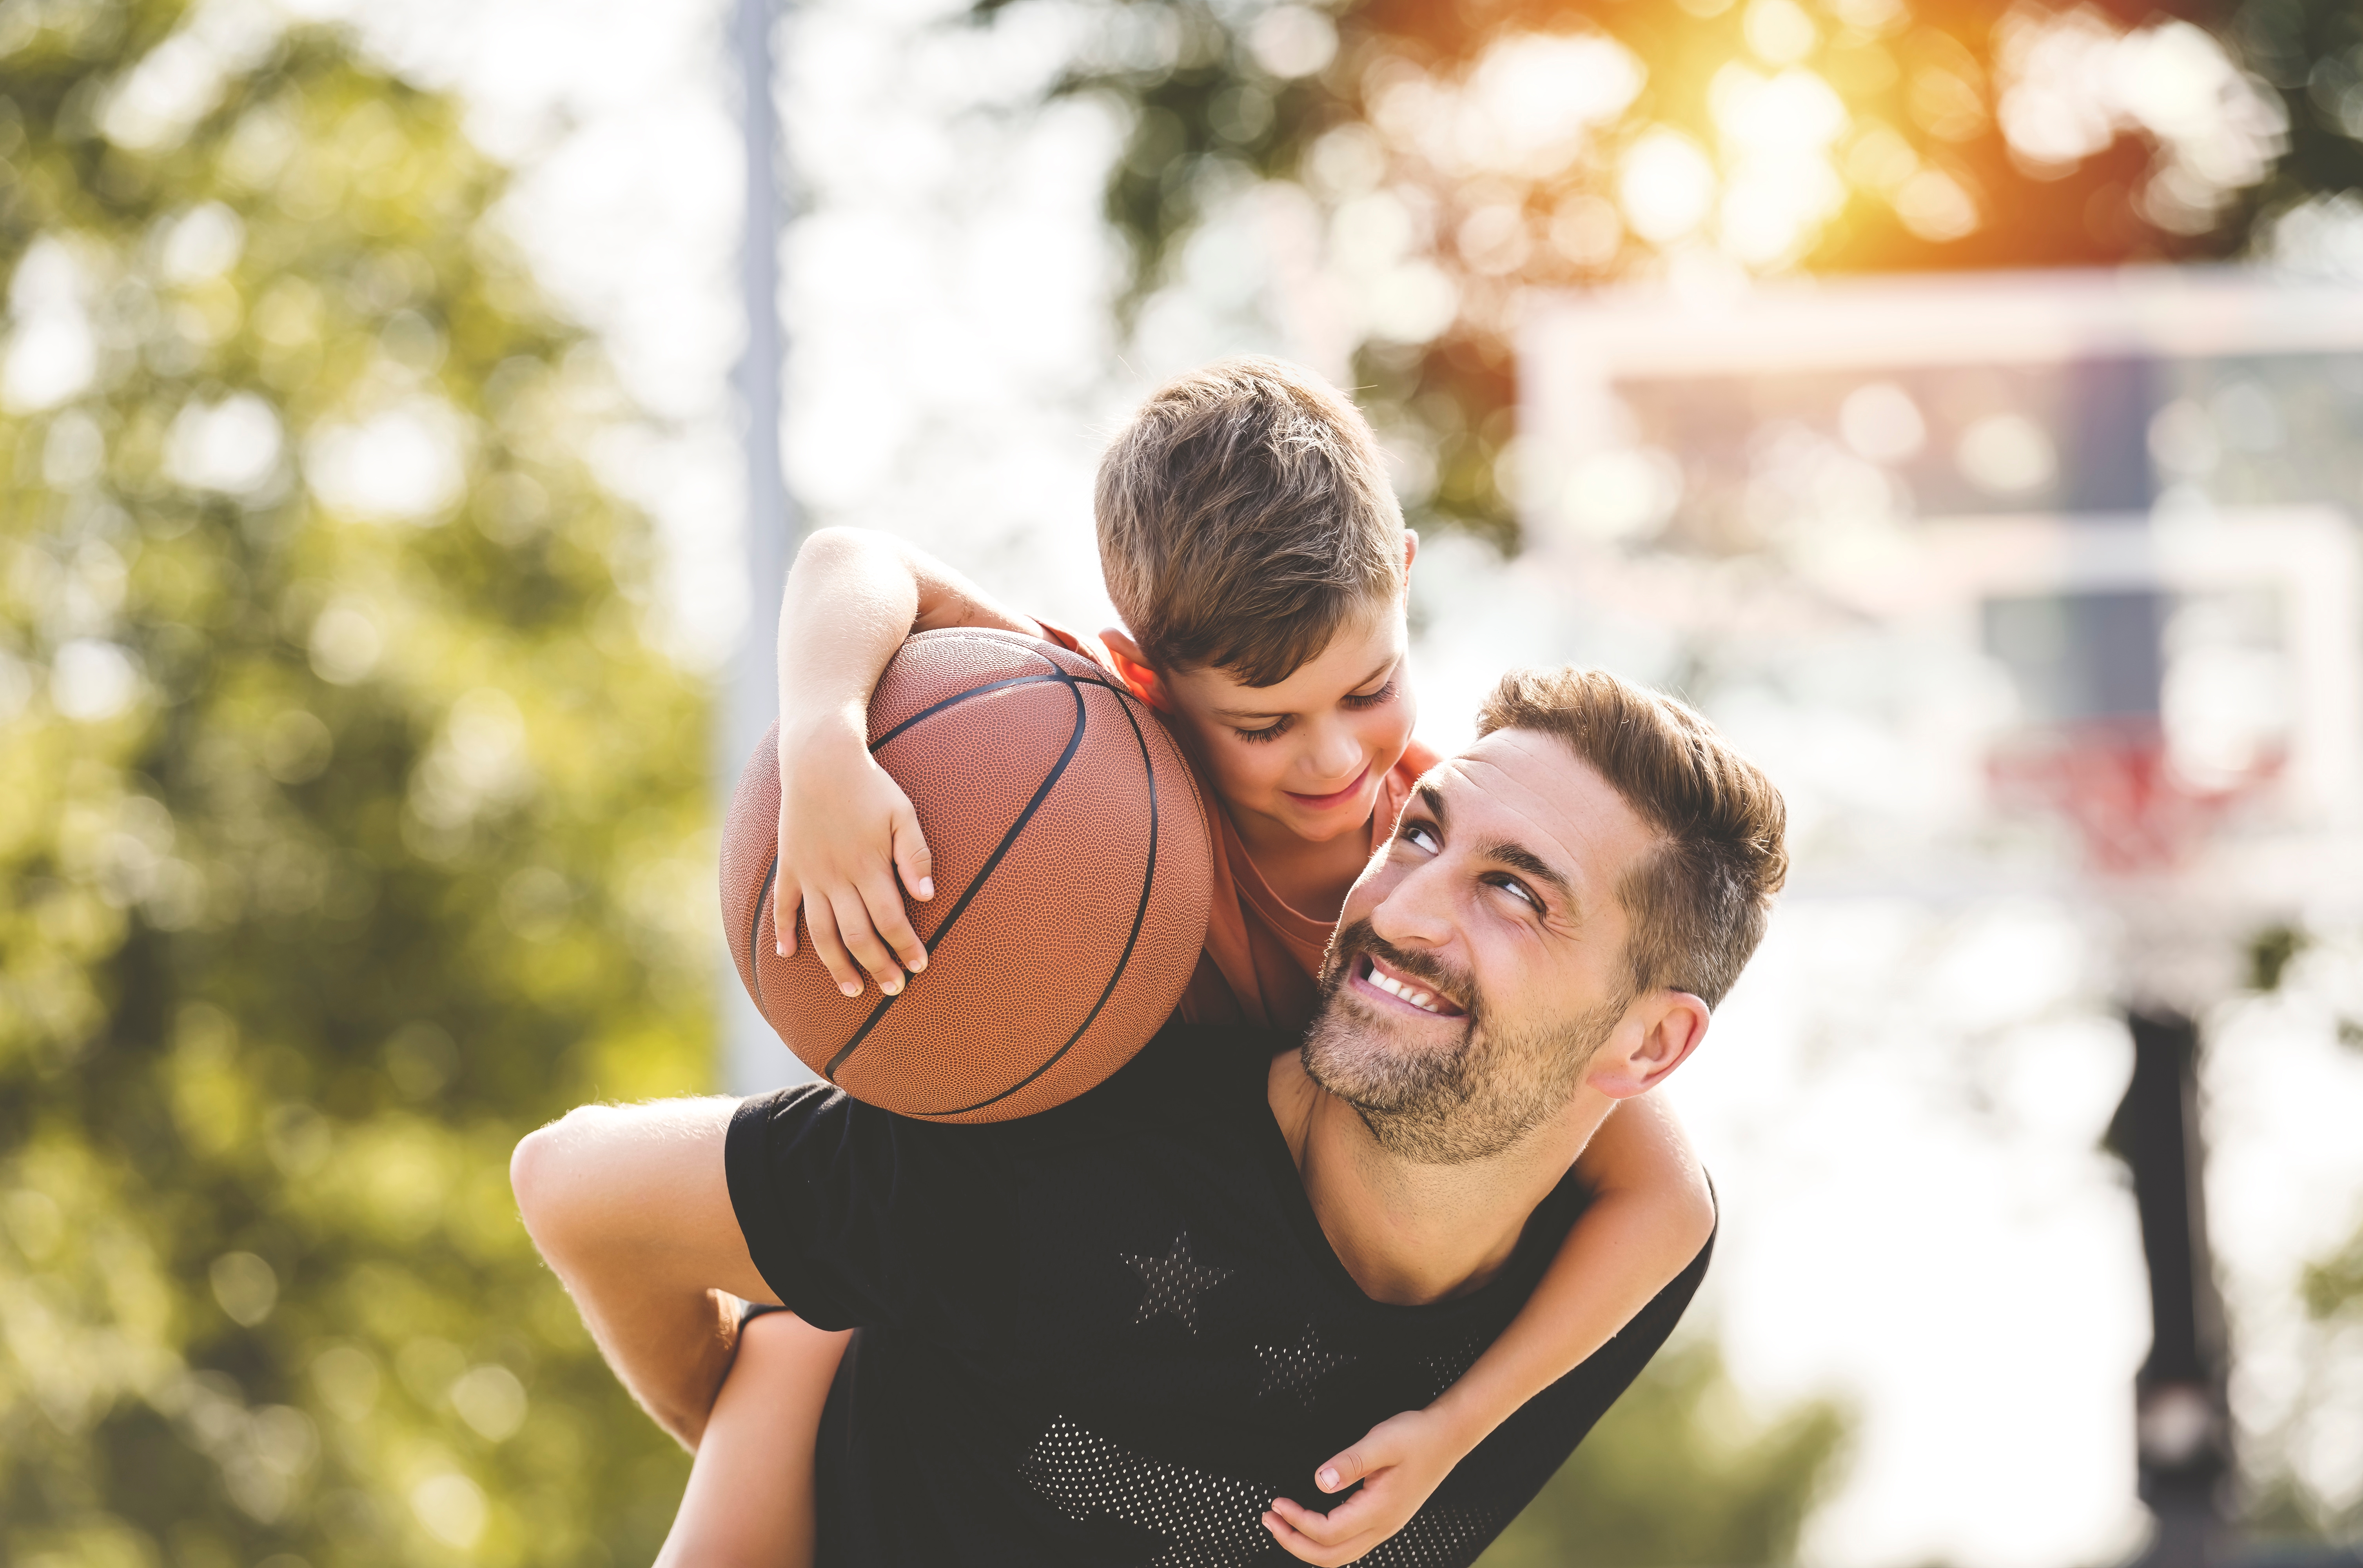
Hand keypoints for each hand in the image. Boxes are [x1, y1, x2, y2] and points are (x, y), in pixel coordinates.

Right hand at [774, 719, 933, 995]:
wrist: (820, 759)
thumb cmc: (869, 786)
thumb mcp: (902, 813)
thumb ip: (915, 855)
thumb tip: (928, 897)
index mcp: (869, 866)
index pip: (890, 919)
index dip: (905, 946)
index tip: (919, 967)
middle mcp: (838, 877)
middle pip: (857, 935)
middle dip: (877, 966)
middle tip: (893, 990)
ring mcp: (810, 874)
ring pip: (821, 932)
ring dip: (836, 964)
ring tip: (851, 989)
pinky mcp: (790, 866)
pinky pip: (783, 906)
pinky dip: (783, 932)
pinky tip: (787, 955)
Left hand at [1261, 1406, 1466, 1565]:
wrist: (1447, 1437)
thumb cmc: (1417, 1437)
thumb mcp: (1382, 1440)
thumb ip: (1350, 1461)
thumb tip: (1319, 1480)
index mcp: (1379, 1510)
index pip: (1329, 1533)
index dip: (1298, 1522)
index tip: (1278, 1503)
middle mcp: (1382, 1526)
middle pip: (1330, 1557)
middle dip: (1294, 1543)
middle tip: (1269, 1520)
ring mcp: (1384, 1526)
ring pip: (1340, 1555)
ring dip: (1307, 1544)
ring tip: (1282, 1523)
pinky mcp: (1384, 1519)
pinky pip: (1349, 1543)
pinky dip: (1323, 1540)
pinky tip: (1312, 1522)